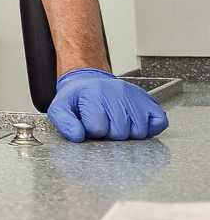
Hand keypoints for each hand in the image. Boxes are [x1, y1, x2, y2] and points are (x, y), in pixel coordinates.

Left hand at [47, 68, 168, 141]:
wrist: (91, 83)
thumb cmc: (78, 100)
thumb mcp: (60, 108)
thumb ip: (64, 123)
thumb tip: (77, 136)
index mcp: (94, 95)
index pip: (97, 129)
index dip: (92, 131)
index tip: (89, 123)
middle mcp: (117, 94)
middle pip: (119, 132)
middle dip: (109, 133)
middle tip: (103, 122)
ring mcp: (136, 98)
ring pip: (139, 132)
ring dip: (127, 133)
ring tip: (116, 122)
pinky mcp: (150, 102)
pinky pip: (159, 123)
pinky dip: (150, 129)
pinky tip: (134, 122)